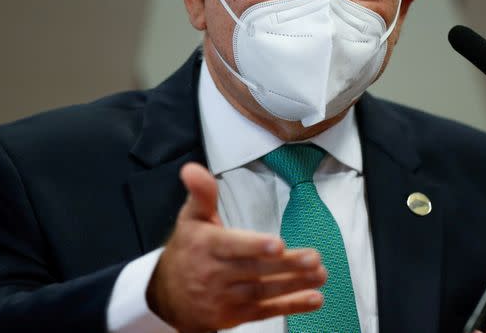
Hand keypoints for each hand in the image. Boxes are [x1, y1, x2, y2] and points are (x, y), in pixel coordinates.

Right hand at [146, 162, 326, 332]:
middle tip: (314, 259)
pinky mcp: (234, 316)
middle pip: (254, 270)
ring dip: (294, 285)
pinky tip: (314, 299)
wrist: (165, 296)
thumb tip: (192, 169)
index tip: (278, 244)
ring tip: (320, 275)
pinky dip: (290, 307)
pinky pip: (264, 311)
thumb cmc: (187, 250)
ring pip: (262, 292)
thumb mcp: (190, 218)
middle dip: (286, 266)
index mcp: (207, 246)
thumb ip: (201, 194)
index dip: (254, 246)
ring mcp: (225, 298)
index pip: (232, 247)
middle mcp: (215, 274)